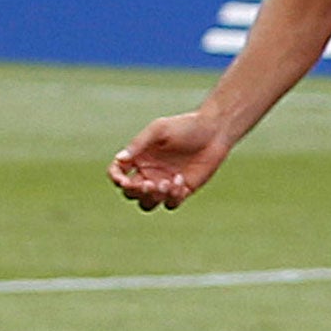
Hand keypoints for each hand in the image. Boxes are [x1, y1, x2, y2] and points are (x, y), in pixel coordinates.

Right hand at [108, 111, 233, 210]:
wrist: (214, 132)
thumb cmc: (185, 126)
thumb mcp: (159, 130)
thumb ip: (139, 144)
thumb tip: (119, 159)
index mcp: (138, 158)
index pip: (117, 173)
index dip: (116, 179)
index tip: (124, 181)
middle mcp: (149, 172)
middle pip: (131, 193)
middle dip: (136, 192)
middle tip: (150, 183)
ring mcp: (165, 183)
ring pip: (148, 203)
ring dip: (154, 198)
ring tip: (167, 183)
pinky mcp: (182, 190)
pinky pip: (171, 203)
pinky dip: (173, 198)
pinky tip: (181, 180)